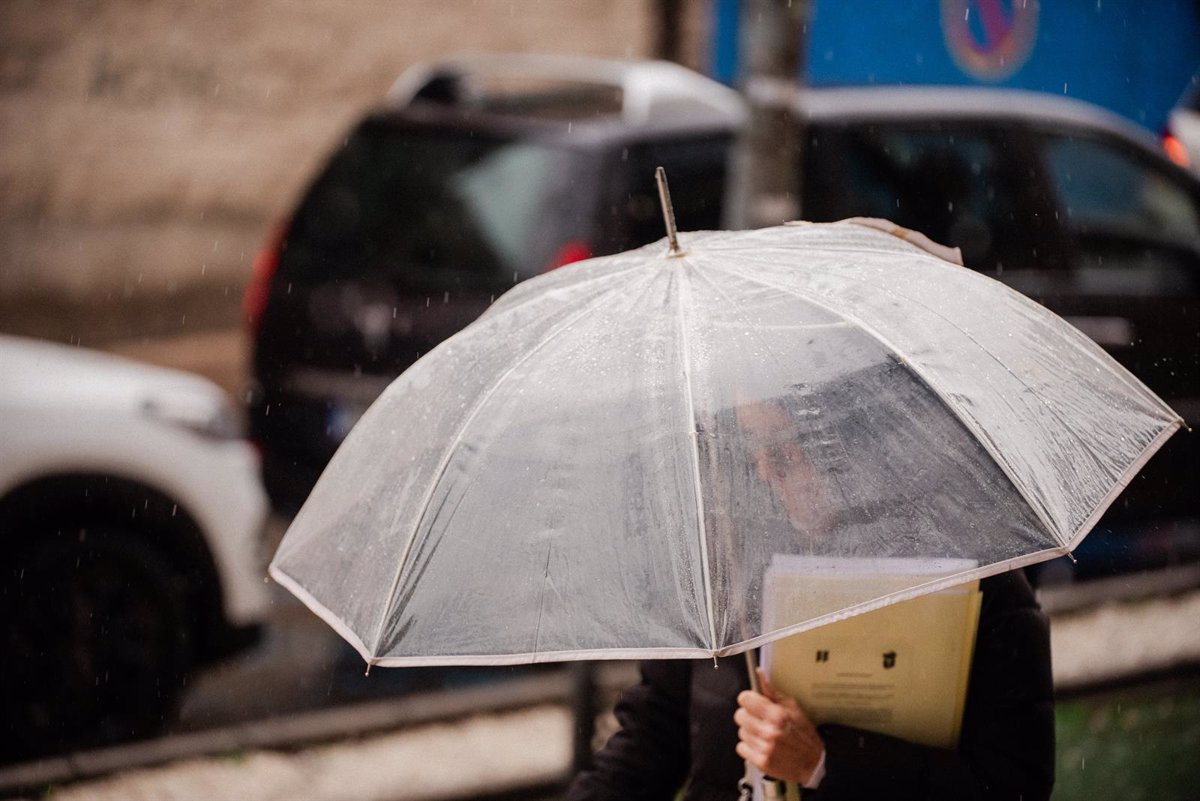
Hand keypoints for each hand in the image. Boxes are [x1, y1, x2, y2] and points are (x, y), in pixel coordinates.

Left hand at [734, 668, 824, 784]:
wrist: (812, 764)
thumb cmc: (804, 735)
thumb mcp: (793, 708)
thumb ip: (773, 692)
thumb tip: (760, 674)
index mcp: (777, 715)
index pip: (745, 699)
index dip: (748, 699)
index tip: (752, 702)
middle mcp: (769, 731)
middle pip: (739, 715)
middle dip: (748, 716)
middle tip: (759, 719)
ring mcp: (764, 748)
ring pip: (741, 732)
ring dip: (750, 732)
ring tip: (763, 734)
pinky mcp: (760, 762)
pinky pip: (741, 747)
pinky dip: (749, 747)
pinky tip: (761, 746)